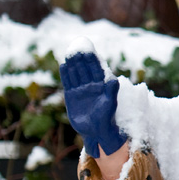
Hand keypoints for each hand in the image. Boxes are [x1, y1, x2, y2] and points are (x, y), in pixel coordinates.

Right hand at [59, 37, 128, 156]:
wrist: (95, 130)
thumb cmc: (106, 117)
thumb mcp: (110, 104)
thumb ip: (111, 91)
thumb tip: (114, 79)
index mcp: (102, 85)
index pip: (97, 69)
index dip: (93, 60)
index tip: (89, 50)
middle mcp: (91, 85)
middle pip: (85, 69)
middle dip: (82, 59)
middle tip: (77, 49)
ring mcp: (81, 89)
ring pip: (76, 74)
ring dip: (73, 64)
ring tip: (69, 54)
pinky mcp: (71, 95)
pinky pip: (68, 82)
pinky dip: (66, 74)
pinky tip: (63, 65)